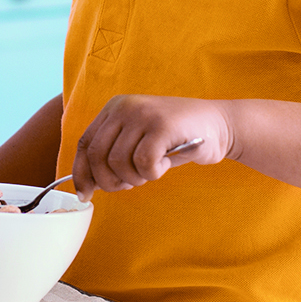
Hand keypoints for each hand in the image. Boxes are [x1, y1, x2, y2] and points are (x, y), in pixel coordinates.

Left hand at [71, 94, 231, 200]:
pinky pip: (144, 162)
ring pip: (119, 162)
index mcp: (114, 109)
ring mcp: (143, 114)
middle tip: (130, 186)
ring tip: (152, 171)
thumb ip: (114, 155)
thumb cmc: (177, 139)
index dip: (81, 173)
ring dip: (135, 178)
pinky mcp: (162, 125)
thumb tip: (87, 185)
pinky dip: (153, 172)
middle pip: (97, 155)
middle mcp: (124, 107)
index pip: (84, 143)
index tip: (86, 194)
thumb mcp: (139, 142)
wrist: (219, 124)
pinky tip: (165, 164)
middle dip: (109, 181)